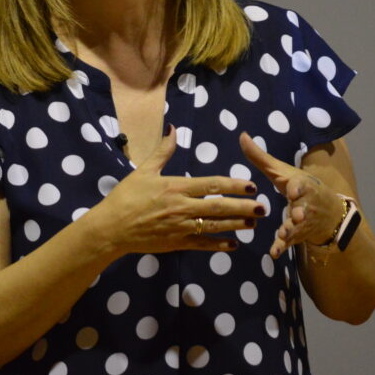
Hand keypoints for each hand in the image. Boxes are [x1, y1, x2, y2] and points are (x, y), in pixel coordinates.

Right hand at [94, 125, 262, 256]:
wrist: (111, 228)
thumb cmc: (127, 196)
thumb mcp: (144, 170)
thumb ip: (163, 151)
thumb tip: (173, 129)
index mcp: (176, 187)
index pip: (212, 185)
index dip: (234, 185)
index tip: (251, 186)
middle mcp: (182, 208)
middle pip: (218, 207)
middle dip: (243, 207)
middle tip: (263, 208)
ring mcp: (180, 227)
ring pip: (214, 226)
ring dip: (236, 225)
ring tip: (254, 223)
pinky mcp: (177, 243)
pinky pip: (202, 244)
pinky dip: (218, 245)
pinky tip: (233, 244)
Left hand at [239, 132, 340, 258]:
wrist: (328, 212)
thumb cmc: (299, 187)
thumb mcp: (282, 172)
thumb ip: (260, 157)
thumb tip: (241, 135)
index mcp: (302, 186)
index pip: (302, 185)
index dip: (298, 188)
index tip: (293, 191)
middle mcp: (305, 204)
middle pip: (303, 208)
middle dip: (300, 212)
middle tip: (296, 215)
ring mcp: (303, 221)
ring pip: (297, 226)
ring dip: (291, 230)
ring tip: (284, 234)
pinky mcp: (299, 235)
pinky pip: (291, 243)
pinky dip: (283, 247)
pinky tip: (274, 253)